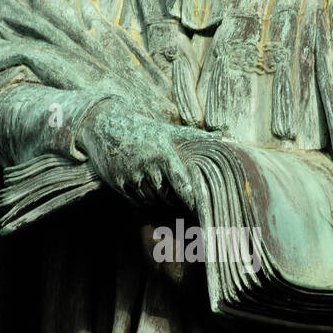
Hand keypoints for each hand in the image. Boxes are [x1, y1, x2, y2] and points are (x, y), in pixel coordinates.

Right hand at [77, 100, 194, 206]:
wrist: (107, 125)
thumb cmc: (146, 130)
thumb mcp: (169, 131)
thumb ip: (196, 137)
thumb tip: (225, 136)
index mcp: (164, 154)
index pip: (181, 184)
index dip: (190, 199)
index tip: (197, 207)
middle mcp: (147, 166)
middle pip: (166, 196)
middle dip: (171, 199)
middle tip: (175, 198)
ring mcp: (131, 175)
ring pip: (150, 200)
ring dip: (156, 200)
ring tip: (159, 192)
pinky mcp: (117, 182)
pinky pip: (135, 201)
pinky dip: (141, 200)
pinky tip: (143, 189)